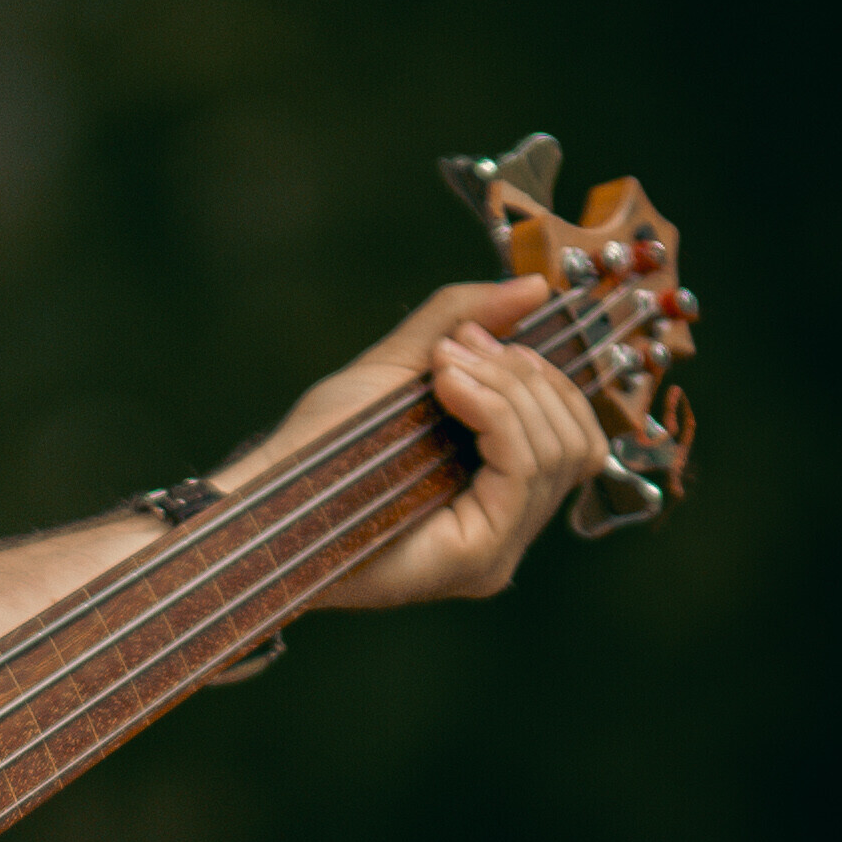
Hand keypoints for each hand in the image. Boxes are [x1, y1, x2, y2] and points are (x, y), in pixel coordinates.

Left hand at [245, 276, 605, 609]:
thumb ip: (461, 322)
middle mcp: (508, 525)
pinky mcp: (480, 555)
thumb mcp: (400, 366)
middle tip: (455, 349)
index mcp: (499, 490)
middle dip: (525, 375)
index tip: (474, 337)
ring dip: (506, 386)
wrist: (264, 494)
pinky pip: (523, 467)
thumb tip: (533, 287)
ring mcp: (499, 548)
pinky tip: (447, 385)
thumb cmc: (320, 443)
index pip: (577, 435)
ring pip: (559, 449)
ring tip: (444, 365)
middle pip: (577, 440)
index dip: (544, 376)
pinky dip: (494, 409)